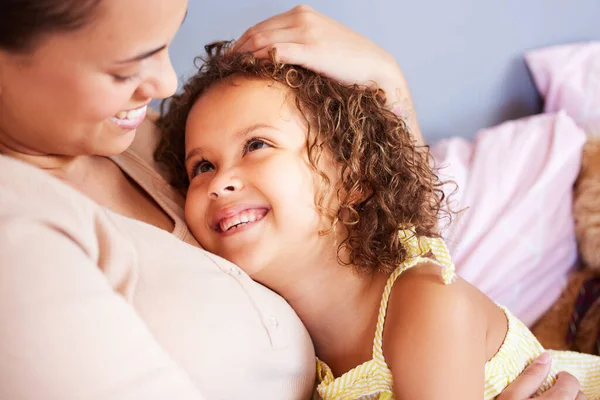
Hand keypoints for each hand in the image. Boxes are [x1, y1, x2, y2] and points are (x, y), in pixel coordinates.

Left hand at [233, 5, 423, 144]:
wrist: (376, 68)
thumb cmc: (349, 64)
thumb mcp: (320, 47)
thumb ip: (298, 47)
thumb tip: (276, 61)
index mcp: (302, 14)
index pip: (261, 26)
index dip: (242, 42)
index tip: (230, 58)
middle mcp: (301, 18)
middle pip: (256, 32)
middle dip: (237, 49)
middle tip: (223, 67)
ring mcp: (306, 32)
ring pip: (262, 40)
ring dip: (243, 56)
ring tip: (230, 72)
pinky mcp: (311, 49)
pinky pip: (276, 51)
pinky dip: (259, 59)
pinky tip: (249, 70)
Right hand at [497, 353, 585, 399]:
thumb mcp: (510, 396)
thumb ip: (529, 376)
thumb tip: (546, 356)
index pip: (571, 383)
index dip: (564, 377)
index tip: (556, 376)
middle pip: (581, 397)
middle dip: (571, 389)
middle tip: (556, 388)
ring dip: (572, 398)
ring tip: (557, 398)